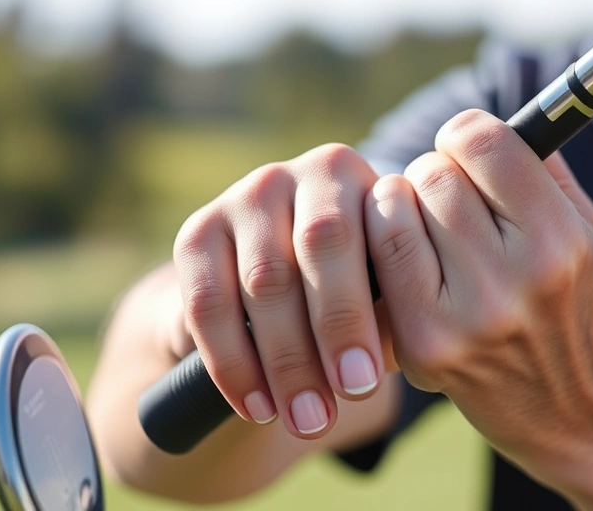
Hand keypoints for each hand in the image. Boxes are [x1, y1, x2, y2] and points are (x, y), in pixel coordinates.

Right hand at [172, 144, 389, 438]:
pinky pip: (208, 302)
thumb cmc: (357, 293)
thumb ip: (395, 302)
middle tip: (329, 409)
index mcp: (359, 177)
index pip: (359, 239)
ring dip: (282, 361)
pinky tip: (257, 406)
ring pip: (262, 282)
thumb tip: (396, 348)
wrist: (282, 292)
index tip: (362, 382)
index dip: (356, 316)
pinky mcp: (197, 230)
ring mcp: (245, 195)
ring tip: (303, 419)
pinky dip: (232, 362)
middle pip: (314, 251)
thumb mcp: (383, 291)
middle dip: (323, 338)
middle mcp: (302, 173)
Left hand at [364, 110, 592, 497]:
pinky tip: (412, 269)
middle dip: (435, 176)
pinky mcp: (425, 350)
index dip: (466, 135)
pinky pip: (377, 265)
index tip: (467, 150)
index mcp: (561, 239)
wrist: (579, 416)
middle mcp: (515, 278)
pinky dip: (385, 253)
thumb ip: (542, 169)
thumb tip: (484, 119)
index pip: (483, 142)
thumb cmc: (578, 309)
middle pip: (432, 174)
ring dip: (402, 209)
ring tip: (427, 233)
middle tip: (450, 202)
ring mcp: (465, 319)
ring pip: (393, 211)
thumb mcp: (586, 233)